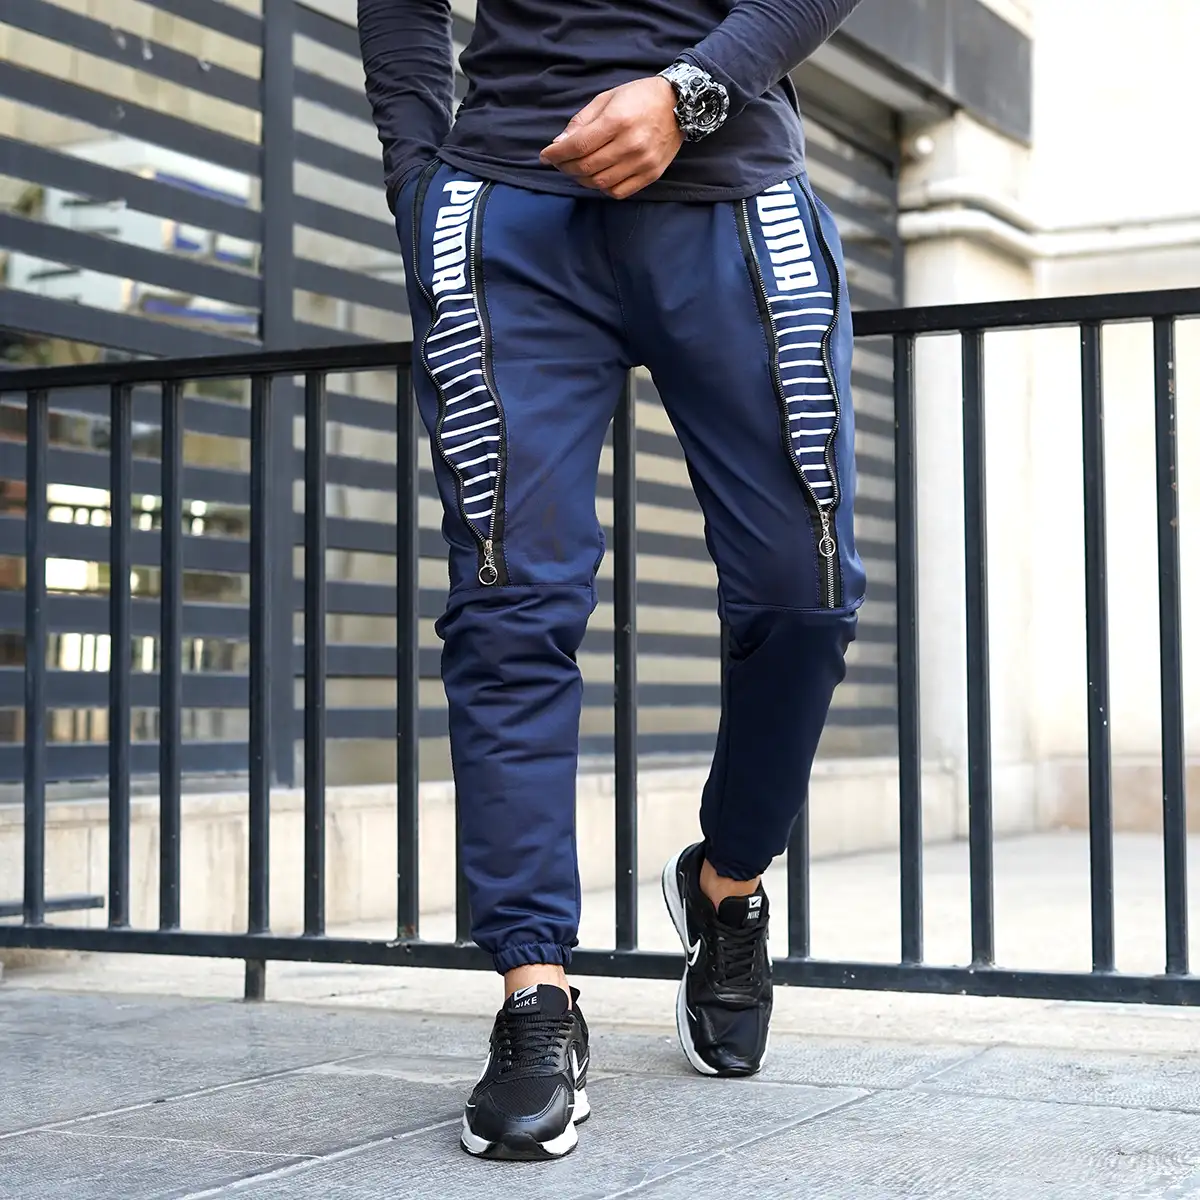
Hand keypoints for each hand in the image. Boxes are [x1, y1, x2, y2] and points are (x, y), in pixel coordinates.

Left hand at [539, 77, 682, 199]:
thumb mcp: (607, 99)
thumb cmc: (639, 98)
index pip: (578, 146)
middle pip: (586, 167)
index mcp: (618, 121)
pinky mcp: (650, 175)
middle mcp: (631, 144)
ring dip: (581, 179)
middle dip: (565, 167)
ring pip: (600, 182)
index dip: (557, 154)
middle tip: (558, 162)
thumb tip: (559, 144)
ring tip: (576, 169)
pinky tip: (598, 176)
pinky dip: (602, 187)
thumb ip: (582, 122)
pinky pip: (618, 192)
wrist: (679, 105)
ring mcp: (642, 162)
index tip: (545, 155)